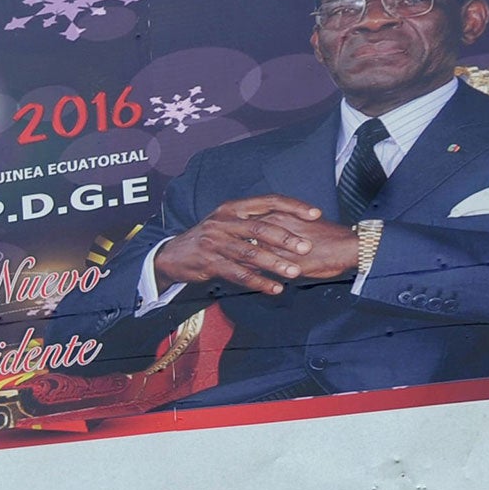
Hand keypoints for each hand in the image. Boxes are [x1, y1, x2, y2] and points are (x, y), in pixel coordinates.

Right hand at [152, 196, 357, 294]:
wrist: (172, 255)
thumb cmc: (208, 238)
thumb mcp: (227, 222)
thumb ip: (252, 221)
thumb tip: (287, 223)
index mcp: (233, 207)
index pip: (269, 201)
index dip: (294, 206)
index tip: (315, 214)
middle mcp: (224, 221)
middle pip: (261, 227)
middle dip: (287, 238)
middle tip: (307, 247)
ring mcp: (215, 242)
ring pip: (250, 252)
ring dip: (275, 263)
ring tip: (294, 272)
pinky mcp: (209, 263)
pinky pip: (238, 274)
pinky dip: (258, 282)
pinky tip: (274, 288)